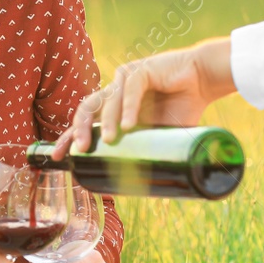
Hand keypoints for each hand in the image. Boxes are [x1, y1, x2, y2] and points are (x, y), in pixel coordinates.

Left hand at [52, 38, 235, 158]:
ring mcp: (125, 79)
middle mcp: (115, 93)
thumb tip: (148, 193)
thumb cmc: (182, 108)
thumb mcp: (159, 137)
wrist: (203, 81)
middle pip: (86, 109)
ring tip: (109, 141)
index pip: (85, 123)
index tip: (59, 158)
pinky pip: (132, 90)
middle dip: (79, 129)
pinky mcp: (141, 70)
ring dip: (106, 122)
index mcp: (114, 108)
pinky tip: (129, 125)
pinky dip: (129, 107)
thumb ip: (148, 153)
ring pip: (106, 100)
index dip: (70, 138)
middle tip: (80, 149)